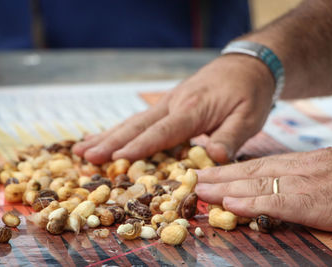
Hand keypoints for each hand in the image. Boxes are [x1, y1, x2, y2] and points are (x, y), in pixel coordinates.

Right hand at [73, 54, 274, 163]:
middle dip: (110, 142)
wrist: (249, 65)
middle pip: (137, 126)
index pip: (162, 131)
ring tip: (82, 149)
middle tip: (83, 156)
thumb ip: (231, 137)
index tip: (115, 159)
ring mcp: (168, 103)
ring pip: (133, 122)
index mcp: (192, 109)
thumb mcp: (249, 117)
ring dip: (107, 136)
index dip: (139, 146)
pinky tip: (107, 138)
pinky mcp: (169, 104)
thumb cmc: (250, 92)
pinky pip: (141, 120)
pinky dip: (121, 130)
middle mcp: (174, 104)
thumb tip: (214, 157)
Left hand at [195, 146, 331, 232]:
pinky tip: (230, 204)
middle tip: (192, 179)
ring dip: (225, 187)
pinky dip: (250, 202)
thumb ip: (299, 177)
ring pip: (256, 184)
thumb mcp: (325, 171)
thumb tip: (274, 185)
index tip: (207, 172)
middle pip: (249, 172)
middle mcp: (296, 169)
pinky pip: (276, 201)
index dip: (228, 170)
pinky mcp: (313, 201)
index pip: (255, 166)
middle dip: (218, 176)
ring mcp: (303, 184)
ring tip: (200, 190)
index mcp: (298, 163)